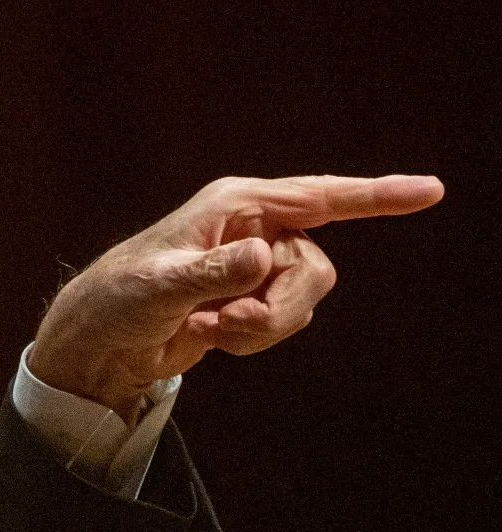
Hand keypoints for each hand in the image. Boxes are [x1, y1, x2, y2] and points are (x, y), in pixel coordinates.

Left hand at [31, 174, 443, 421]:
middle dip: (282, 307)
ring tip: (211, 329)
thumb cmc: (119, 300)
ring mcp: (255, 262)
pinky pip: (284, 320)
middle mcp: (253, 227)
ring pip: (305, 298)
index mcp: (234, 205)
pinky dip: (253, 338)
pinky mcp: (251, 295)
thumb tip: (264, 255)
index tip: (431, 191)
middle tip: (229, 324)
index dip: (377, 196)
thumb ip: (214, 273)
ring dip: (263, 326)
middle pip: (317, 268)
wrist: (100, 340)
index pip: (319, 197)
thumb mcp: (162, 287)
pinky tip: (210, 335)